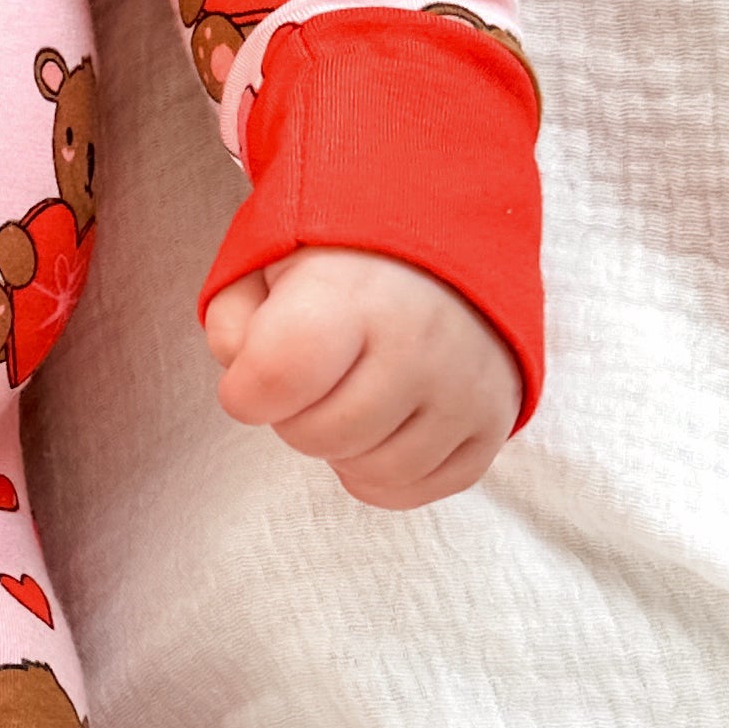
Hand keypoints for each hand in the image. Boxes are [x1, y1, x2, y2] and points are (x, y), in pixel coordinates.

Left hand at [201, 245, 517, 508]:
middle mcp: (420, 344)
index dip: (245, 389)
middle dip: (294, 416)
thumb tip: (244, 379)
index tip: (253, 372)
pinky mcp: (495, 424)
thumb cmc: (344, 256)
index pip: (276, 379)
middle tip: (310, 378)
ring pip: (371, 472)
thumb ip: (233, 321)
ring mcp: (465, 388)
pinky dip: (381, 472)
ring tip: (348, 395)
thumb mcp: (267, 260)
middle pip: (318, 436)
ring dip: (340, 447)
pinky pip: (416, 489)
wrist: (447, 238)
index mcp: (354, 293)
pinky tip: (379, 426)